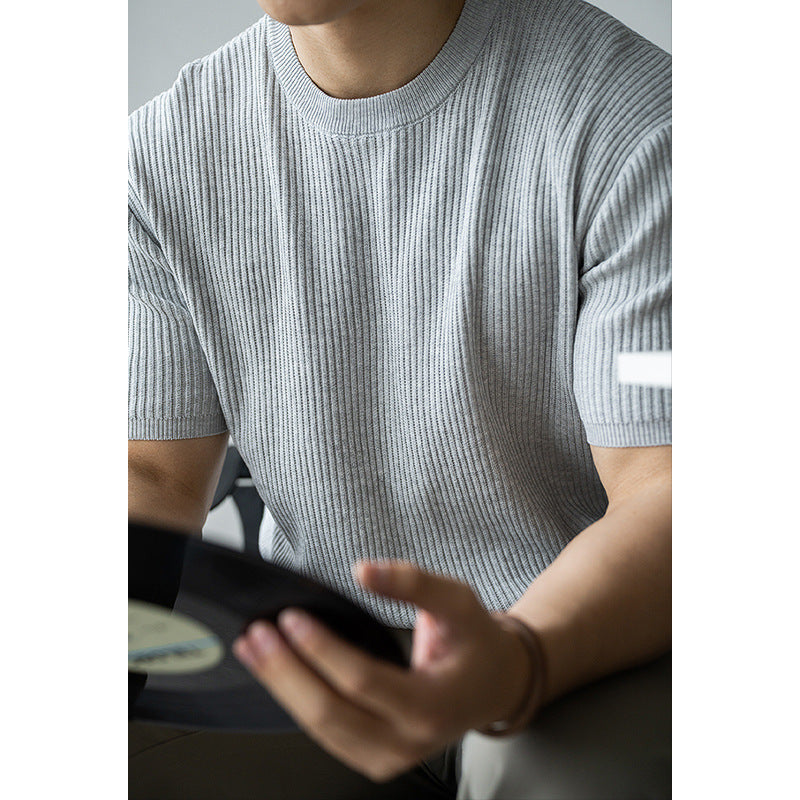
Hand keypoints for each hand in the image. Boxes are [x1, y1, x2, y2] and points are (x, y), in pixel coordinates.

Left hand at [233, 561, 530, 781]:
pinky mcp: (375, 757)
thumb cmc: (476, 641)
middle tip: (259, 635)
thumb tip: (363, 570)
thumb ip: (412, 582)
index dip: (322, 650)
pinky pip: (326, 734)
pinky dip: (296, 703)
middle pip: (331, 714)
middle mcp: (410, 742)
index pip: (364, 682)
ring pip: (321, 730)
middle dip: (287, 673)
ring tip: (254, 651)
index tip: (292, 619)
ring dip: (282, 689)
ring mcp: (390, 757)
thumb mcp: (457, 600)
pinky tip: (277, 674)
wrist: (495, 683)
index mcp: (434, 704)